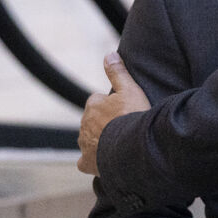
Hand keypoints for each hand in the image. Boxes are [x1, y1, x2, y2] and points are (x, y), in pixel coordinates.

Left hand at [77, 52, 150, 174]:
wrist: (133, 148)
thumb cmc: (133, 117)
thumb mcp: (131, 90)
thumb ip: (118, 72)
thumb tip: (109, 54)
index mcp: (93, 105)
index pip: (99, 101)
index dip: (113, 106)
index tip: (125, 111)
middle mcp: (84, 123)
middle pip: (94, 121)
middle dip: (105, 123)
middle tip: (124, 128)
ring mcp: (84, 144)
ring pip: (89, 139)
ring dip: (100, 141)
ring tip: (119, 144)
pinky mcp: (87, 162)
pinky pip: (85, 161)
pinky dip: (92, 161)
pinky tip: (103, 161)